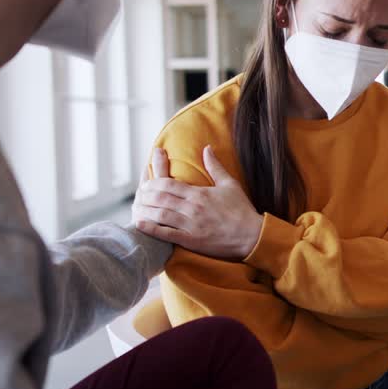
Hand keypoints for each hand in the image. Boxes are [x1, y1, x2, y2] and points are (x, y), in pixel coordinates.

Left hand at [133, 146, 264, 260]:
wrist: (252, 236)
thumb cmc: (241, 210)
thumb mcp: (229, 184)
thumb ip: (215, 166)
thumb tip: (206, 148)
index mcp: (199, 194)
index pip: (169, 184)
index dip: (153, 181)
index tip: (145, 181)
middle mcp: (192, 208)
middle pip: (160, 198)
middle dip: (145, 195)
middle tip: (138, 194)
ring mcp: (191, 225)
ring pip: (160, 214)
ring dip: (144, 210)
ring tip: (135, 207)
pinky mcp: (191, 240)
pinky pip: (166, 234)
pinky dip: (151, 229)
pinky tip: (140, 224)